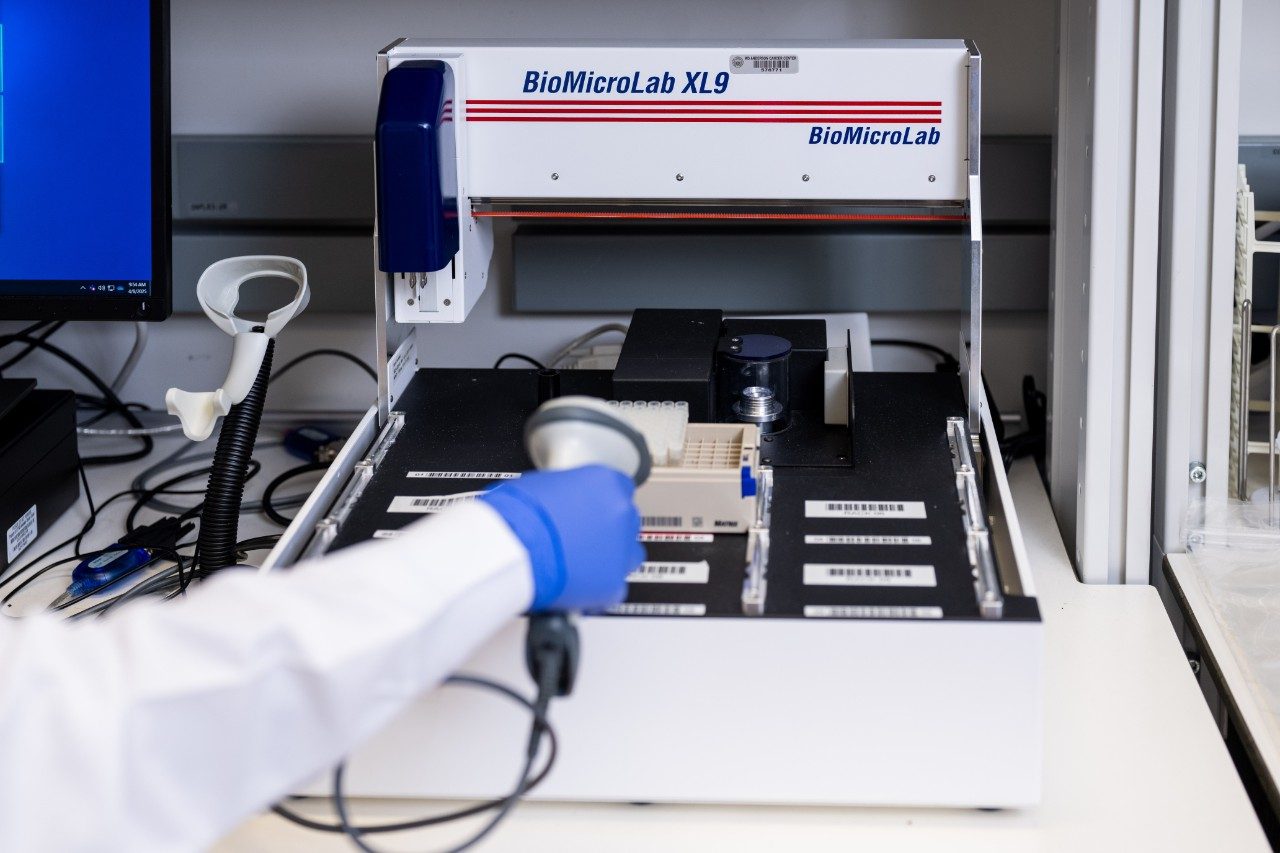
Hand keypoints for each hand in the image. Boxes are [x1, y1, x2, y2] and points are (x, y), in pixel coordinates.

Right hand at [479, 466, 643, 611]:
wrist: (511, 550)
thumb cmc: (517, 516)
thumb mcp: (543, 484)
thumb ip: (568, 492)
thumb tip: (564, 502)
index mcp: (605, 482)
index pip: (621, 488)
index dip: (601, 502)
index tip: (591, 511)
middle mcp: (620, 513)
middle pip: (625, 521)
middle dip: (606, 530)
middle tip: (581, 539)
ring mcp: (620, 550)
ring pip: (628, 555)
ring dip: (609, 558)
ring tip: (580, 564)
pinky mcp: (613, 584)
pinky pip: (613, 587)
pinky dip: (597, 588)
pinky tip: (576, 584)